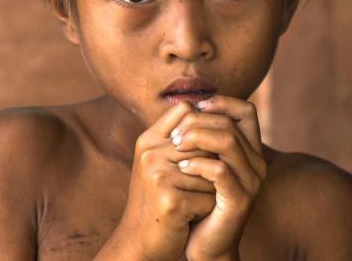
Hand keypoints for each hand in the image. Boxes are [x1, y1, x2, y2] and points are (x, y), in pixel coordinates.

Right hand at [114, 101, 219, 260]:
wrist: (139, 241)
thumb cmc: (157, 198)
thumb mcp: (158, 162)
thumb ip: (179, 137)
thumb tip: (212, 110)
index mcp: (147, 140)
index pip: (186, 110)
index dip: (203, 127)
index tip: (203, 151)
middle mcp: (150, 154)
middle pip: (205, 143)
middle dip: (210, 165)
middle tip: (196, 185)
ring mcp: (159, 177)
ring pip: (212, 171)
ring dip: (210, 189)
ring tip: (191, 200)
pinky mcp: (171, 201)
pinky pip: (209, 197)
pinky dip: (207, 208)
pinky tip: (191, 216)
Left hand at [169, 95, 267, 260]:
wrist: (204, 243)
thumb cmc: (199, 200)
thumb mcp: (201, 163)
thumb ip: (200, 137)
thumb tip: (183, 103)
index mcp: (250, 150)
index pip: (246, 110)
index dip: (221, 102)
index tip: (193, 108)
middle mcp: (257, 163)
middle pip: (231, 123)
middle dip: (198, 122)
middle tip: (174, 134)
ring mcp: (251, 182)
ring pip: (228, 141)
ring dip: (196, 138)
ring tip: (175, 146)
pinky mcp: (240, 200)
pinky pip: (220, 171)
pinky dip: (198, 164)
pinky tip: (181, 168)